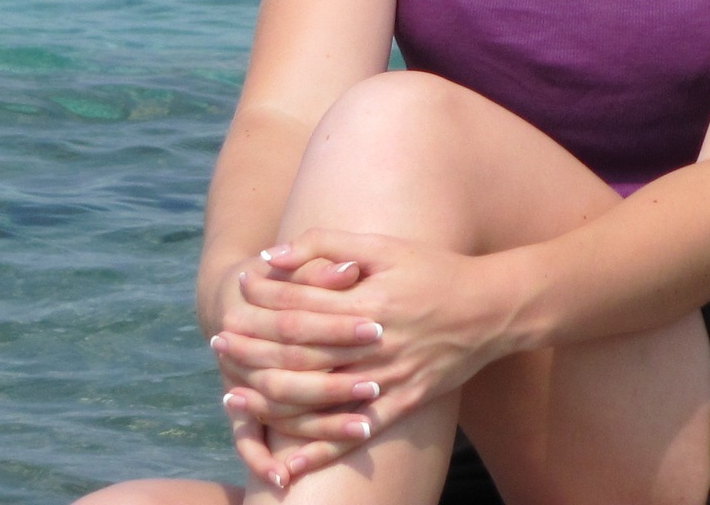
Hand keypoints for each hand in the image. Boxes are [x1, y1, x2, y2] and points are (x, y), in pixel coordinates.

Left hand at [216, 228, 514, 485]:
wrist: (491, 310)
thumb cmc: (434, 270)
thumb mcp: (384, 246)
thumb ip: (328, 245)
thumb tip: (275, 255)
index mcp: (368, 302)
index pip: (302, 307)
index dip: (263, 304)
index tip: (233, 301)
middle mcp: (376, 344)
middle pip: (301, 355)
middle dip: (255, 351)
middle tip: (218, 347)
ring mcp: (389, 378)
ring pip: (320, 398)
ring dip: (272, 401)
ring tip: (234, 398)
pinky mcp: (403, 404)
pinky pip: (356, 433)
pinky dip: (320, 450)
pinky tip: (289, 463)